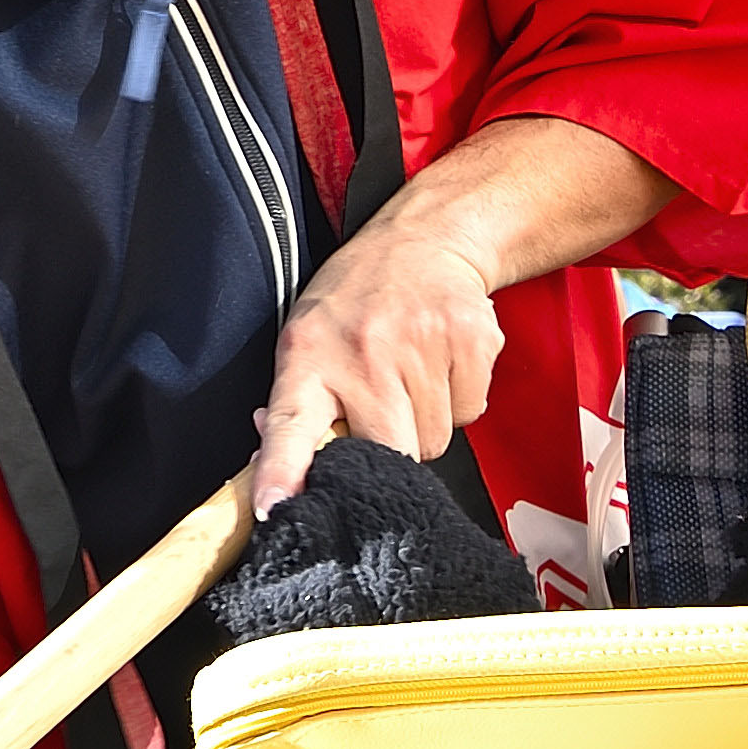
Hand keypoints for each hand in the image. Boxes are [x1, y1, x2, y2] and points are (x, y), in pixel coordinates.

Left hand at [254, 208, 506, 503]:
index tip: (275, 509)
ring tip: (412, 375)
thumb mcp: (307, 340)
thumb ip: (294, 406)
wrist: (426, 239)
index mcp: (309, 356)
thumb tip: (276, 472)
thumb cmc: (358, 297)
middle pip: (390, 453)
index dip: (281, 472)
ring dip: (425, 422)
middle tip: (383, 409)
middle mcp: (365, 352)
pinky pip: (469, 413)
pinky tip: (441, 362)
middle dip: (390, 449)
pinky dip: (458, 399)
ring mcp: (423, 344)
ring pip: (435, 440)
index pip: (290, 425)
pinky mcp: (472, 341)